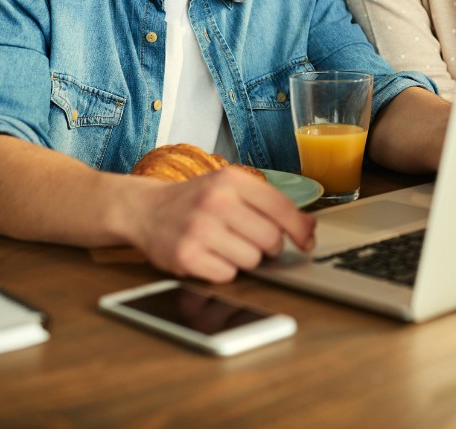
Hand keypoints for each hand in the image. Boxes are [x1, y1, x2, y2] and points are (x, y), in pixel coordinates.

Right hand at [128, 167, 315, 283]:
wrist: (146, 210)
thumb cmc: (197, 200)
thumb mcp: (231, 188)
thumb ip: (270, 203)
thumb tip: (310, 227)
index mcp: (232, 180)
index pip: (282, 208)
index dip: (301, 230)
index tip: (307, 242)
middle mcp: (216, 201)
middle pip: (271, 240)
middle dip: (269, 247)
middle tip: (254, 242)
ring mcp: (199, 229)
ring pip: (251, 260)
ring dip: (245, 259)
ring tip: (226, 246)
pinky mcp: (185, 255)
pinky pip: (227, 275)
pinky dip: (223, 270)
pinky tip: (210, 256)